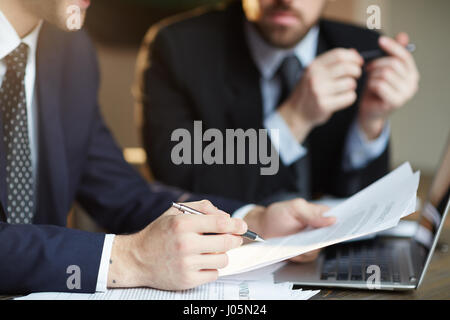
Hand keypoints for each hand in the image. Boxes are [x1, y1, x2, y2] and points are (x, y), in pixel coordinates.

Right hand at [107, 200, 246, 289]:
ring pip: (223, 259)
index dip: (236, 224)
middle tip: (235, 238)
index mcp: (182, 224)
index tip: (242, 225)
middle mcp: (185, 244)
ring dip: (222, 254)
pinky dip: (211, 268)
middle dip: (235, 239)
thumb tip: (226, 215)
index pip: (220, 223)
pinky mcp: (187, 280)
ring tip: (212, 250)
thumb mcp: (175, 212)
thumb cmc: (158, 234)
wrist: (136, 260)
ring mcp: (186, 264)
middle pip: (227, 242)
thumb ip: (201, 207)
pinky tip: (201, 262)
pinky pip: (214, 273)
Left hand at [244, 199, 335, 261]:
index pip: (338, 218)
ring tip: (296, 242)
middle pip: (331, 236)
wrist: (262, 229)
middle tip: (313, 237)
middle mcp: (318, 228)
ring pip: (320, 248)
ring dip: (308, 247)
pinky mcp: (305, 252)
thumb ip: (312, 213)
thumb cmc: (277, 215)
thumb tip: (332, 219)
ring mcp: (312, 241)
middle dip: (325, 238)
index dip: (344, 223)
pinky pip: (309, 256)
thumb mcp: (294, 208)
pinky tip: (292, 250)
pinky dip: (300, 255)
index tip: (344, 228)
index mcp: (319, 213)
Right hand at [279, 48, 362, 141]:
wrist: (296, 113)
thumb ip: (332, 62)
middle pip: (346, 67)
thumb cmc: (309, 91)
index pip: (338, 54)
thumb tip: (354, 53)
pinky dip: (350, 97)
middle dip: (356, 71)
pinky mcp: (324, 105)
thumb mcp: (315, 73)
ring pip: (350, 83)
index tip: (358, 62)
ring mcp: (319, 91)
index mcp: (313, 66)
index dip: (353, 57)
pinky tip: (343, 98)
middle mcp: (315, 77)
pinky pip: (349, 97)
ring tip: (346, 89)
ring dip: (352, 86)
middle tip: (356, 76)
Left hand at [359, 33, 419, 139]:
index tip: (380, 40)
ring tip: (369, 81)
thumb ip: (391, 54)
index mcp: (412, 73)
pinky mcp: (396, 101)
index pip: (404, 56)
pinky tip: (370, 89)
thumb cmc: (375, 89)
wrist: (370, 112)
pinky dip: (371, 84)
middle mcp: (413, 83)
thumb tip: (403, 35)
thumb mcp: (382, 69)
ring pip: (385, 73)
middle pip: (393, 64)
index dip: (392, 47)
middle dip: (377, 63)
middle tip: (367, 68)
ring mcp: (406, 94)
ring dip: (372, 75)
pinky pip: (380, 84)